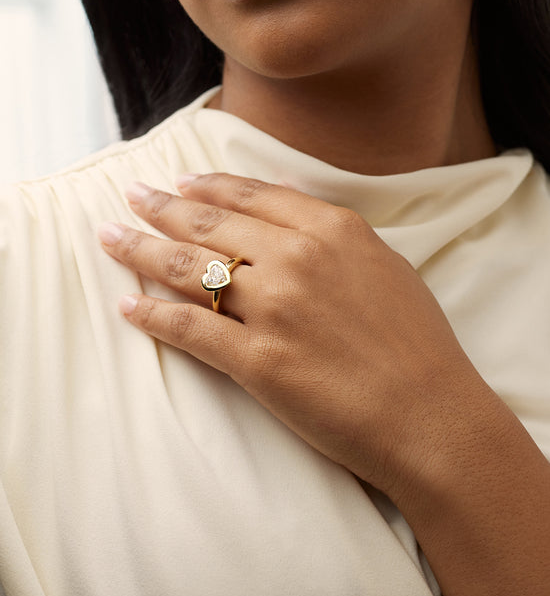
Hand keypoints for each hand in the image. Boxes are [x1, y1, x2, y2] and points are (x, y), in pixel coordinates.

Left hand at [98, 173, 481, 499]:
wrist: (430, 414)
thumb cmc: (416, 342)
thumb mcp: (384, 264)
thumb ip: (334, 230)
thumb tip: (290, 201)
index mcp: (331, 229)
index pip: (252, 195)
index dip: (208, 186)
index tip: (180, 182)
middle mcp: (296, 258)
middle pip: (210, 223)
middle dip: (162, 206)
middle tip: (131, 196)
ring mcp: (273, 308)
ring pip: (189, 268)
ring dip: (141, 250)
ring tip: (110, 237)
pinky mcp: (256, 360)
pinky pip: (190, 328)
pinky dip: (153, 316)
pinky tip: (128, 306)